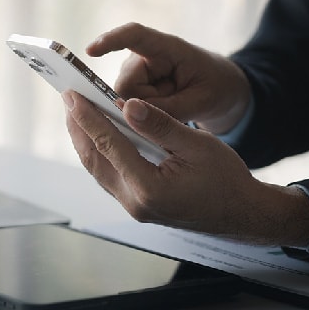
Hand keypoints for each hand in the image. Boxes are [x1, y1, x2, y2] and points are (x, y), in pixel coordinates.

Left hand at [62, 90, 308, 246]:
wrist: (240, 214)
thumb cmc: (226, 179)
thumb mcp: (198, 145)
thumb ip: (160, 125)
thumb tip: (128, 105)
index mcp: (149, 188)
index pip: (109, 145)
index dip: (88, 117)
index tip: (72, 95)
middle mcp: (134, 201)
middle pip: (94, 159)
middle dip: (78, 126)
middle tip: (68, 98)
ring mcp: (132, 206)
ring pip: (97, 168)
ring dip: (84, 139)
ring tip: (76, 111)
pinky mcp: (135, 204)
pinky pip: (107, 175)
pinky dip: (99, 152)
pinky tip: (96, 134)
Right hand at [86, 22, 250, 133]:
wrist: (221, 90)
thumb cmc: (215, 88)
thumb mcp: (199, 103)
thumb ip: (164, 110)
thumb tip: (126, 111)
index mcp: (167, 48)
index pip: (134, 36)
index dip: (110, 41)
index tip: (90, 51)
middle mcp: (145, 56)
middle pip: (125, 85)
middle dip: (143, 103)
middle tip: (175, 104)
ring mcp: (136, 71)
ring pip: (123, 99)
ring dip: (146, 110)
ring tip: (173, 104)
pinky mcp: (132, 85)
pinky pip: (126, 106)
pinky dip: (144, 113)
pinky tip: (164, 107)